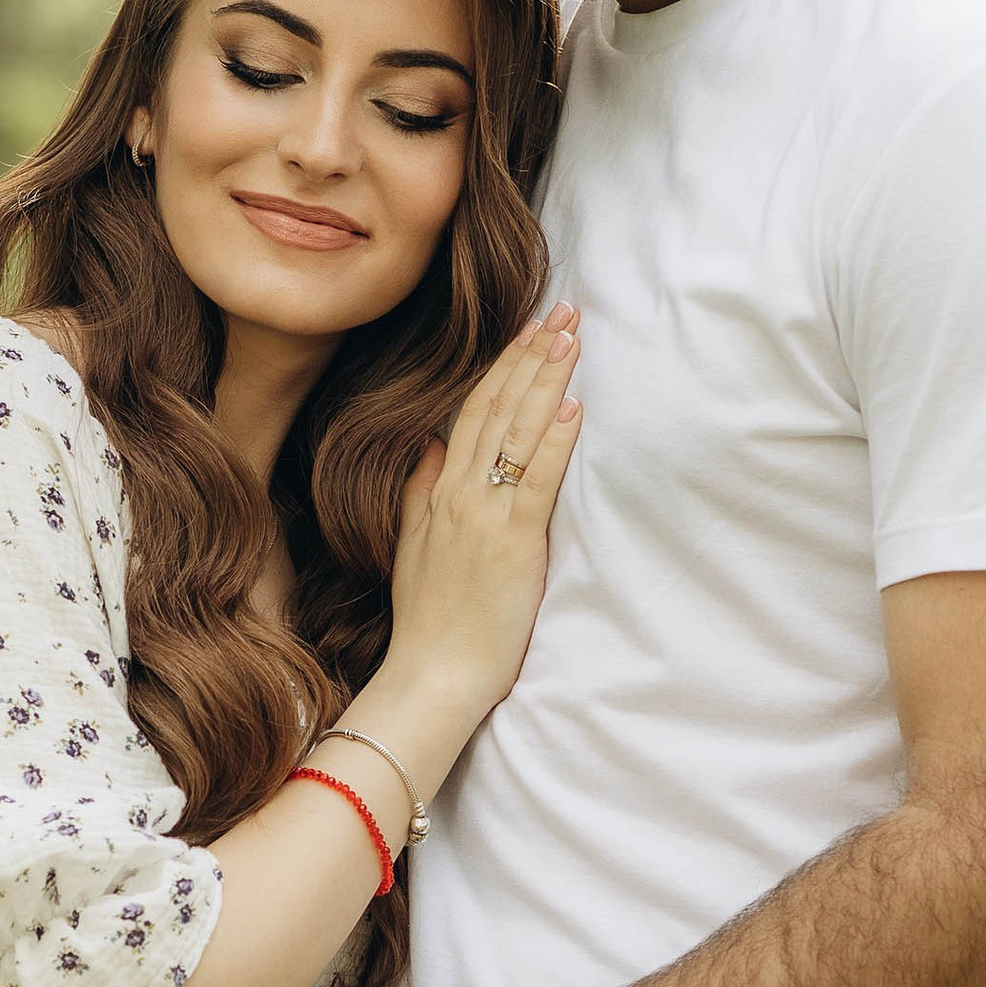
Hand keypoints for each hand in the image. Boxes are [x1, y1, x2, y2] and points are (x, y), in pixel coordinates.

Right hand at [377, 306, 580, 727]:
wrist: (432, 674)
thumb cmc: (429, 620)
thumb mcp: (411, 545)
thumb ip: (420, 490)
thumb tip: (432, 444)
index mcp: (440, 492)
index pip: (472, 411)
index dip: (503, 366)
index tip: (529, 329)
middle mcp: (460, 494)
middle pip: (498, 408)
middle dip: (532, 356)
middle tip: (564, 312)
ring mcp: (484, 516)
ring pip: (517, 433)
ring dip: (547, 382)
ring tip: (572, 339)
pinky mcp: (512, 543)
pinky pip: (535, 482)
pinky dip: (555, 442)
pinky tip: (574, 407)